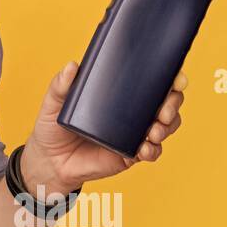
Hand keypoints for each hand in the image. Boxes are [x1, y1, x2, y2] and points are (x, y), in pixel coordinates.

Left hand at [20, 61, 186, 194]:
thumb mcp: (53, 103)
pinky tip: (144, 149)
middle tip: (163, 111)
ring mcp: (133, 133)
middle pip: (166, 102)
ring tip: (154, 131)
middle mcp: (131, 111)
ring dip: (167, 127)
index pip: (152, 80)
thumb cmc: (53, 126)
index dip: (170, 77)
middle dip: (173, 104)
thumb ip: (60, 85)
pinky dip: (153, 150)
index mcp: (119, 93)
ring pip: (165, 127)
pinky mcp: (129, 154)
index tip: (176, 78)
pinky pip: (151, 152)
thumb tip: (72, 66)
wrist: (49, 160)